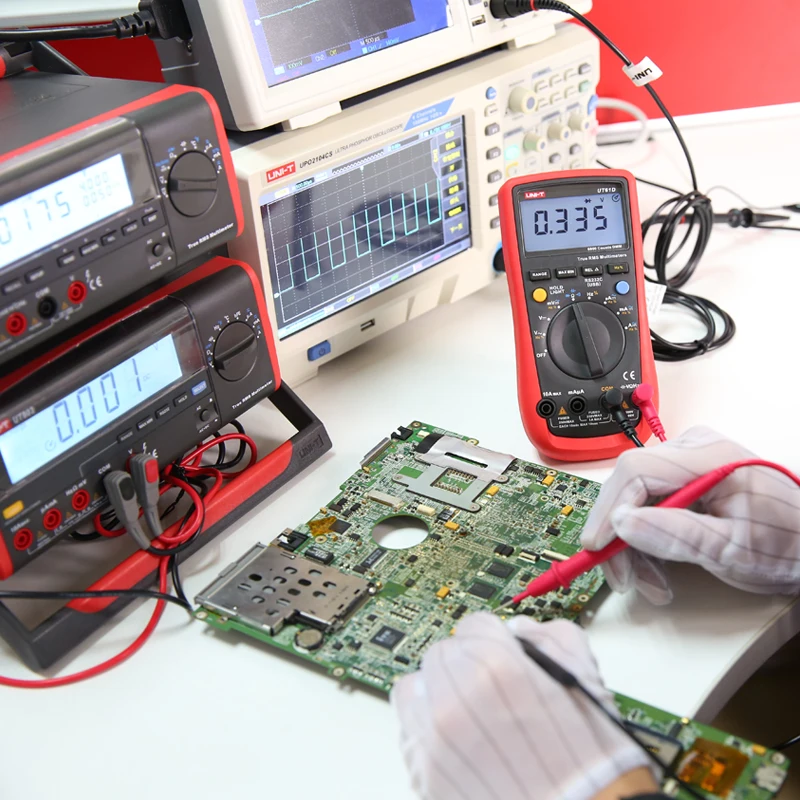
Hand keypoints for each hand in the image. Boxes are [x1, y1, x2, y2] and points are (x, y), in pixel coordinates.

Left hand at [392, 613, 653, 799]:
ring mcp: (434, 736)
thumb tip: (518, 630)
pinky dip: (427, 735)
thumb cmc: (590, 759)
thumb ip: (549, 637)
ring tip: (463, 714)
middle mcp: (456, 694)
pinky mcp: (425, 774)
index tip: (500, 654)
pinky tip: (457, 747)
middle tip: (487, 687)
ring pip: (413, 690)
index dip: (493, 640)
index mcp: (494, 663)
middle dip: (464, 664)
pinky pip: (409, 737)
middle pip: (441, 654)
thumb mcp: (586, 677)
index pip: (475, 625)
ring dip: (435, 694)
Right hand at [580, 426, 799, 603]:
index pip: (637, 471)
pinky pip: (647, 499)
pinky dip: (644, 533)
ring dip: (631, 542)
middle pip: (630, 484)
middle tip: (625, 578)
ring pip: (633, 496)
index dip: (610, 509)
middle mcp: (694, 449)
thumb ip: (677, 536)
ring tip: (649, 581)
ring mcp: (688, 459)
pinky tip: (655, 564)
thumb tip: (621, 524)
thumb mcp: (732, 550)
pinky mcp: (685, 474)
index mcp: (710, 459)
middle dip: (620, 536)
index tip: (598, 547)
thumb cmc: (786, 545)